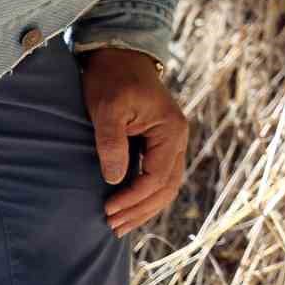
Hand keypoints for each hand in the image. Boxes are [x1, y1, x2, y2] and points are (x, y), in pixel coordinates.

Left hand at [79, 47, 188, 237]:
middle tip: (112, 228)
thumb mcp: (108, 108)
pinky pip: (158, 176)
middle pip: (167, 187)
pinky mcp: (159, 142)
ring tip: (118, 226)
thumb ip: (112, 143)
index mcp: (171, 130)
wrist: (120, 55)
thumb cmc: (112, 78)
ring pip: (166, 185)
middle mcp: (177, 138)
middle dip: (141, 211)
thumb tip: (116, 180)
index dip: (133, 199)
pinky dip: (145, 195)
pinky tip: (127, 207)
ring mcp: (171, 141)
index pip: (157, 177)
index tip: (107, 212)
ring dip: (144, 207)